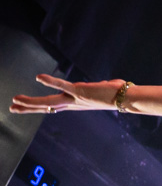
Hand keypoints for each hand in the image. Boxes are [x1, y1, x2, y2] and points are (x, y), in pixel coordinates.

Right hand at [9, 75, 124, 114]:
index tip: (25, 109)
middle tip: (12, 108)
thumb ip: (100, 88)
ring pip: (48, 101)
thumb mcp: (104, 91)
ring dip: (31, 101)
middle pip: (46, 107)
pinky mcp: (79, 90)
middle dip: (28, 107)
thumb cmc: (118, 95)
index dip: (39, 108)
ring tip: (15, 100)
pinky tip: (38, 77)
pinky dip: (50, 81)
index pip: (54, 107)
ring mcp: (75, 98)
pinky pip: (62, 85)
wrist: (126, 99)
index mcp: (76, 104)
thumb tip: (104, 85)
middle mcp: (73, 103)